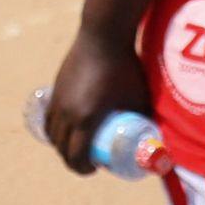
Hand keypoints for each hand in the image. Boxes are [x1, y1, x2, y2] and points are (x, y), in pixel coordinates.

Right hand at [42, 25, 149, 174]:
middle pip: (62, 148)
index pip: (77, 155)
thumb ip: (144, 118)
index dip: (83, 168)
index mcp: (86, 118)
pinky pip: (49, 118)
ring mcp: (58, 100)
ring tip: (76, 147)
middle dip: (72, 160)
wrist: (102, 35)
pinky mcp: (55, 89)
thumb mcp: (139, 97)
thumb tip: (155, 137)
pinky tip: (63, 130)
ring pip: (52, 133)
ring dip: (61, 145)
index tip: (93, 169)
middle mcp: (67, 112)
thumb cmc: (125, 67)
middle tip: (88, 162)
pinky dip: (54, 129)